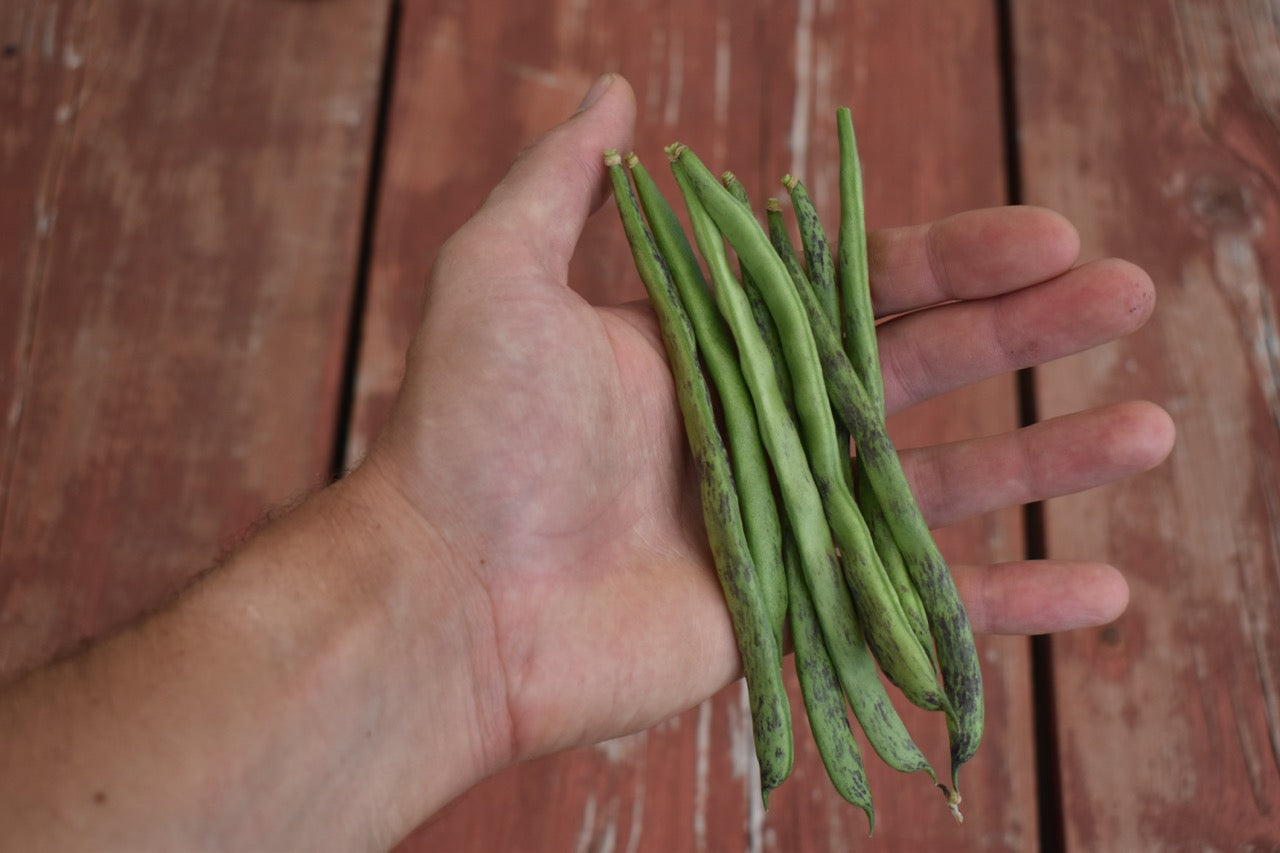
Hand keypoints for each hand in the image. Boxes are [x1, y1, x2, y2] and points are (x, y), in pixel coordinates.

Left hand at [361, 73, 1174, 771]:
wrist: (443, 597)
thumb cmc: (467, 433)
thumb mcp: (499, 275)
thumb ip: (561, 183)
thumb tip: (617, 92)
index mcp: (714, 348)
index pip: (859, 291)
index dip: (955, 260)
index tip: (1047, 234)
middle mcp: (758, 428)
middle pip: (922, 373)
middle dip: (1028, 334)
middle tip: (1131, 294)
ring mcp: (783, 524)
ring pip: (939, 484)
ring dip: (1047, 458)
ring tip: (1152, 427)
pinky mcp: (790, 614)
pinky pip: (913, 611)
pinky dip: (1004, 608)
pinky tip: (1103, 590)